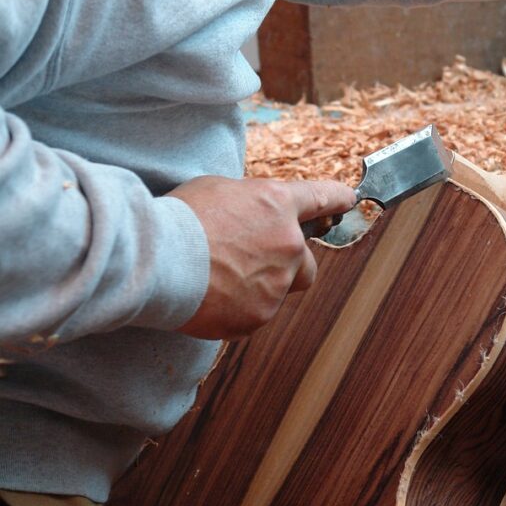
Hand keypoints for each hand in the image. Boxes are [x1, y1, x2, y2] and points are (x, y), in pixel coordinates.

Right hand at [169, 176, 355, 339]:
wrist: (158, 259)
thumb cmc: (180, 219)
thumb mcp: (217, 190)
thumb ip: (249, 203)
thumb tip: (254, 213)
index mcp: (278, 205)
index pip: (322, 197)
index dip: (336, 199)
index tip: (347, 201)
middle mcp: (288, 244)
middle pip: (308, 263)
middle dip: (289, 266)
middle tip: (253, 263)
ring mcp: (278, 282)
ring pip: (279, 290)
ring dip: (259, 287)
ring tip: (218, 279)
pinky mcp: (259, 315)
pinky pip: (255, 313)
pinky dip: (237, 308)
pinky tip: (210, 296)